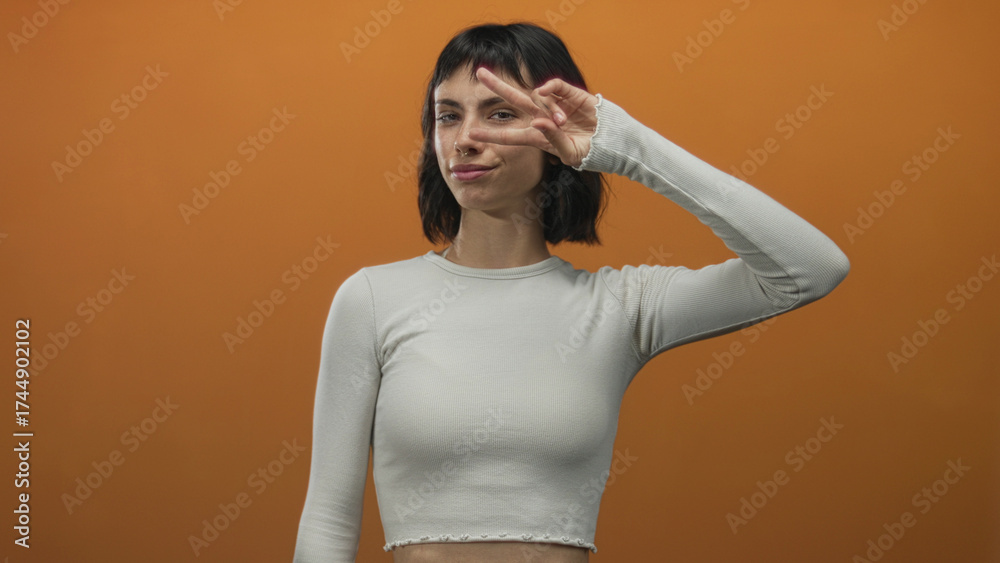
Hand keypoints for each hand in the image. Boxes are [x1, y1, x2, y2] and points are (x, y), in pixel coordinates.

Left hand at [468, 67, 598, 168]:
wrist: (609, 141)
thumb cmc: (586, 151)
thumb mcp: (568, 153)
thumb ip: (552, 139)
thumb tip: (539, 122)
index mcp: (536, 136)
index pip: (508, 134)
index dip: (490, 133)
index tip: (471, 132)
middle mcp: (541, 117)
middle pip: (514, 99)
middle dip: (497, 86)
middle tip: (480, 73)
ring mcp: (554, 104)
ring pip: (538, 96)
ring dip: (549, 109)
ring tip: (564, 122)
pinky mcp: (569, 93)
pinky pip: (554, 86)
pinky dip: (550, 88)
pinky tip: (549, 95)